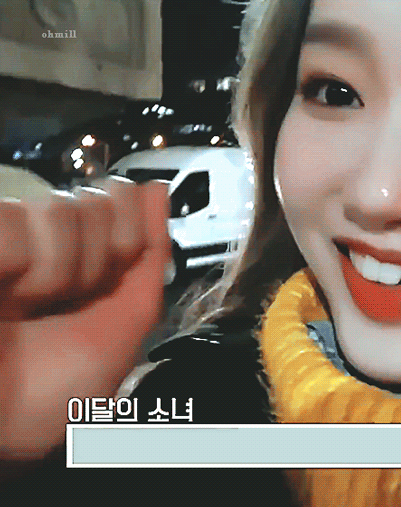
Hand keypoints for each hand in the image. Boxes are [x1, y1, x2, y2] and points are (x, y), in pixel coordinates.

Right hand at [0, 178, 169, 460]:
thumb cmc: (51, 395)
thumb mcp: (123, 328)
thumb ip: (148, 257)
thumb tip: (158, 190)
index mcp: (82, 257)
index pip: (123, 198)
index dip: (130, 236)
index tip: (109, 278)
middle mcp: (42, 240)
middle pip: (98, 200)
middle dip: (97, 260)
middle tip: (66, 301)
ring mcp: (6, 238)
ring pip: (59, 209)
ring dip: (58, 271)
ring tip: (28, 305)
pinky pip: (12, 221)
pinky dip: (18, 263)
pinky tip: (3, 291)